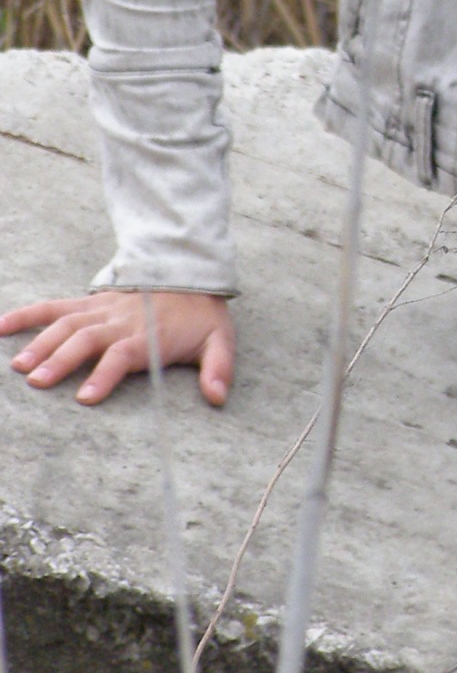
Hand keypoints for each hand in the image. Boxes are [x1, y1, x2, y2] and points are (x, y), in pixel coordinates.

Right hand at [2, 290, 234, 405]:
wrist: (191, 275)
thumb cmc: (201, 316)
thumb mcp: (220, 340)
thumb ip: (218, 368)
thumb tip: (217, 398)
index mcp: (148, 335)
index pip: (123, 355)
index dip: (105, 375)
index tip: (85, 397)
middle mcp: (120, 321)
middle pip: (86, 339)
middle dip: (61, 360)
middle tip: (37, 381)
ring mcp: (102, 309)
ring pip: (66, 323)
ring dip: (41, 342)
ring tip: (19, 365)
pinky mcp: (89, 301)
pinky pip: (55, 305)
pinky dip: (27, 314)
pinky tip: (1, 326)